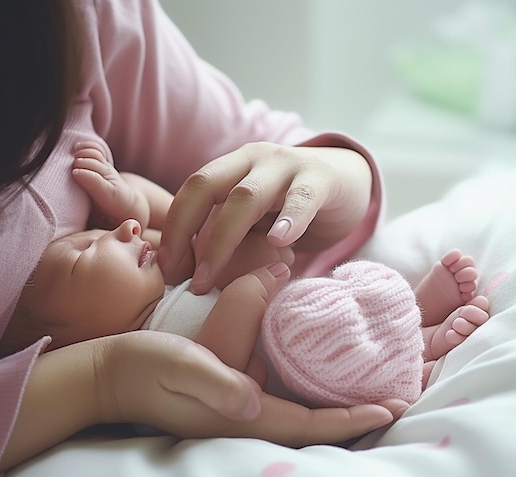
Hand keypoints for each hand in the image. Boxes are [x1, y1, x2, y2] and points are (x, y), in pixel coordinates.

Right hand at [97, 331, 404, 444]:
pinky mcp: (235, 397)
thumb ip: (216, 383)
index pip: (308, 424)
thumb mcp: (180, 366)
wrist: (115, 374)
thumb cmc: (146, 367)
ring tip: (377, 393)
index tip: (391, 408)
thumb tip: (254, 400)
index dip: (351, 419)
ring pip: (302, 417)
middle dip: (357, 420)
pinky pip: (284, 403)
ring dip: (340, 409)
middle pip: (313, 428)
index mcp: (239, 417)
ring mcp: (241, 411)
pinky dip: (314, 396)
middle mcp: (246, 420)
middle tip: (400, 403)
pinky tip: (327, 381)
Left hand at [157, 142, 371, 291]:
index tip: (167, 271)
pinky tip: (278, 242)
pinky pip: (301, 198)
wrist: (348, 182)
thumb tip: (190, 273)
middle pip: (206, 187)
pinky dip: (288, 220)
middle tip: (184, 279)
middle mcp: (253, 159)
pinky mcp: (321, 179)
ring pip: (247, 196)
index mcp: (232, 167)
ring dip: (223, 239)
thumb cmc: (292, 208)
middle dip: (186, 234)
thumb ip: (229, 232)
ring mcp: (287, 165)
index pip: (190, 191)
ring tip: (211, 277)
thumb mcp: (256, 218)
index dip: (173, 229)